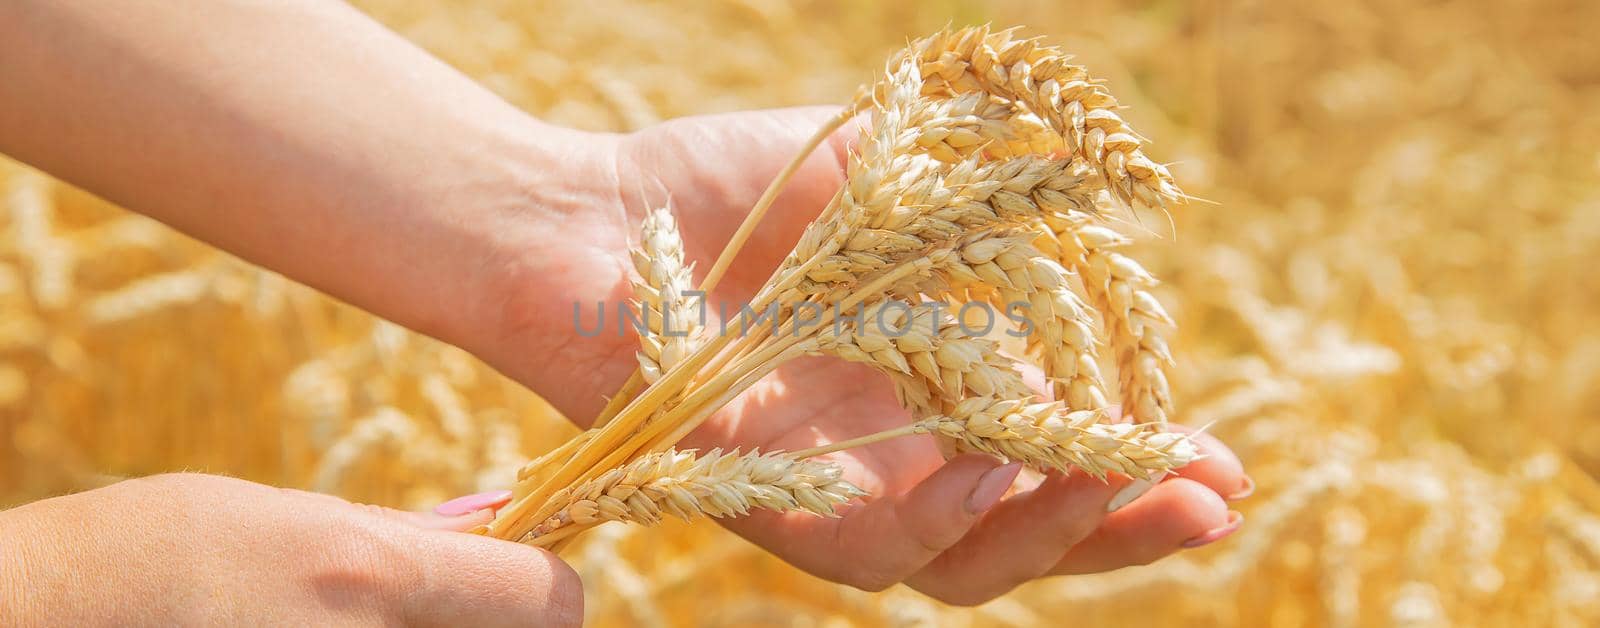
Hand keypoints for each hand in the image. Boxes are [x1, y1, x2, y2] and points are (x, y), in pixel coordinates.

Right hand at [0, 473, 581, 625]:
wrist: (35, 622)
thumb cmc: (153, 551)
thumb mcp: (283, 517)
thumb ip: (397, 537)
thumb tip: (490, 532)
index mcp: (369, 576)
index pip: (546, 601)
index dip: (549, 588)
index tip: (526, 580)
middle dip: (481, 625)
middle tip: (426, 604)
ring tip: (333, 618)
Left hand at [482, 107, 1251, 604]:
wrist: (583, 215)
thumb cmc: (719, 191)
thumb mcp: (874, 173)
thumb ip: (971, 189)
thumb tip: (1090, 188)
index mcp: (927, 393)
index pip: (1050, 458)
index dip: (1136, 468)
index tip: (1221, 455)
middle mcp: (888, 457)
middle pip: (1023, 533)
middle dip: (1123, 524)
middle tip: (1212, 499)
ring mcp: (827, 486)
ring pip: (957, 563)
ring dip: (1046, 529)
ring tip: (1115, 478)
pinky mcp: (762, 500)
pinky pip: (862, 545)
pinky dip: (936, 513)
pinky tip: (992, 459)